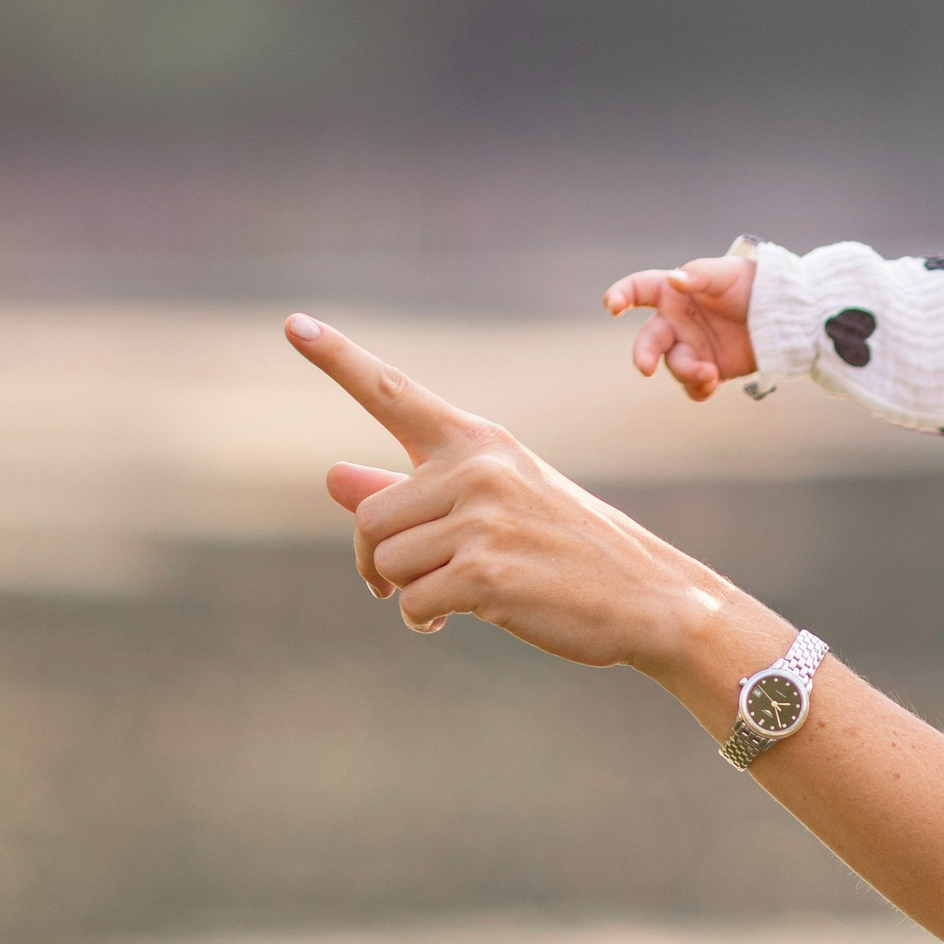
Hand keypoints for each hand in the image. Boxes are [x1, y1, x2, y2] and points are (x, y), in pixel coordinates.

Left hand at [287, 315, 753, 672]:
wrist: (650, 597)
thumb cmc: (565, 549)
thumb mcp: (493, 506)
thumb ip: (408, 492)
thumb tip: (331, 477)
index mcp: (479, 442)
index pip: (394, 394)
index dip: (338, 359)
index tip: (293, 324)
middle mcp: (478, 469)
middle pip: (370, 517)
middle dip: (376, 562)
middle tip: (400, 584)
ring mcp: (484, 519)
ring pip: (387, 564)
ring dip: (405, 594)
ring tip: (449, 599)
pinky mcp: (487, 572)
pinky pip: (413, 602)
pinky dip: (424, 619)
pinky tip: (454, 618)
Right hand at [604, 253, 757, 400]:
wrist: (787, 314)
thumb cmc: (753, 284)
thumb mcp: (728, 274)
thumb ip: (700, 275)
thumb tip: (675, 279)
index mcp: (673, 292)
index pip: (639, 290)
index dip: (621, 295)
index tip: (612, 306)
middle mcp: (676, 322)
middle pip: (648, 340)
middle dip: (643, 354)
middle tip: (646, 368)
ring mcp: (691, 348)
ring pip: (674, 367)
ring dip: (687, 372)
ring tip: (710, 372)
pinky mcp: (709, 370)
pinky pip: (693, 386)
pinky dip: (699, 388)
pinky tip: (712, 381)